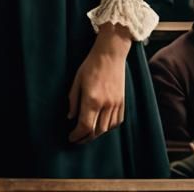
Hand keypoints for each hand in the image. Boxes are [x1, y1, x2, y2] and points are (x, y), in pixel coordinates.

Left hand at [67, 23, 129, 143]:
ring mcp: (116, 104)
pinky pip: (117, 122)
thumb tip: (70, 117)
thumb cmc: (91, 64)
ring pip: (107, 128)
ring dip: (97, 134)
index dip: (77, 135)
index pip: (85, 126)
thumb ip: (73, 100)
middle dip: (86, 138)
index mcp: (92, 99)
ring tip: (89, 133)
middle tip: (78, 139)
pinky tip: (102, 126)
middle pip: (97, 131)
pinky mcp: (122, 102)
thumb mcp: (77, 80)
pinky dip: (109, 127)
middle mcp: (105, 104)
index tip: (71, 138)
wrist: (111, 54)